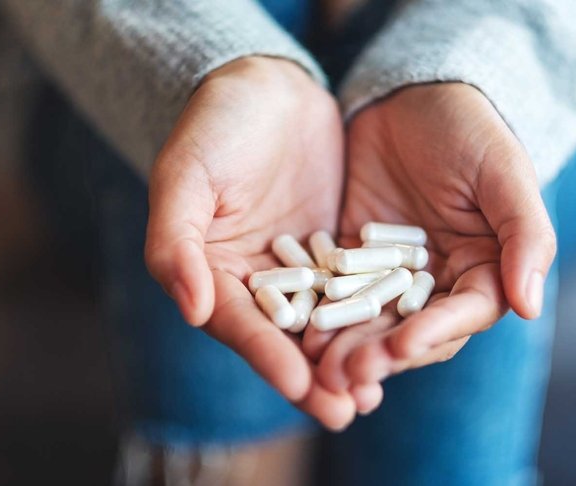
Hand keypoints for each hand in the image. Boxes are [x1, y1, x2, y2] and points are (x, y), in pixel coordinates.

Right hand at [145, 57, 359, 428]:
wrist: (266, 88)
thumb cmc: (214, 126)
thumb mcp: (185, 177)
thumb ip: (176, 244)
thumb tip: (192, 310)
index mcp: (213, 272)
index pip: (240, 324)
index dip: (267, 357)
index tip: (300, 385)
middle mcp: (256, 280)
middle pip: (284, 338)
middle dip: (315, 376)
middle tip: (347, 410)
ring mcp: (299, 267)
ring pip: (324, 320)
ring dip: (348, 357)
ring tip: (375, 394)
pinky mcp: (335, 249)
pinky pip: (356, 285)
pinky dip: (373, 313)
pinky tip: (399, 336)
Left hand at [306, 83, 556, 396]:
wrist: (411, 95)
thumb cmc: (469, 127)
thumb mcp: (503, 172)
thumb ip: (524, 235)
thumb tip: (530, 306)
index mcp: (483, 269)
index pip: (463, 314)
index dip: (436, 333)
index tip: (404, 347)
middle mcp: (437, 282)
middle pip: (411, 329)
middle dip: (382, 354)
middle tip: (349, 374)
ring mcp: (389, 274)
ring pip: (370, 321)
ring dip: (347, 347)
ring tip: (318, 365)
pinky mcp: (349, 260)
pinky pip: (334, 291)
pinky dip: (320, 312)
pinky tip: (298, 332)